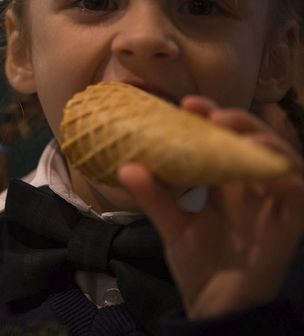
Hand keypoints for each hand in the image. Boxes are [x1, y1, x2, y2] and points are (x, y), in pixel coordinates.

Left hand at [118, 96, 303, 319]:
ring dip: (263, 139)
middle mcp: (250, 188)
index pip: (222, 141)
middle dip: (237, 120)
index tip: (186, 104)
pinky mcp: (289, 224)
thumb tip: (126, 167)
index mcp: (224, 183)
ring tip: (234, 130)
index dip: (210, 118)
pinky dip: (288, 176)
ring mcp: (272, 204)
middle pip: (254, 141)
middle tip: (209, 113)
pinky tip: (267, 165)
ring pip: (281, 159)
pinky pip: (299, 194)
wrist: (215, 307)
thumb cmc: (198, 265)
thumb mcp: (172, 227)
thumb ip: (154, 198)